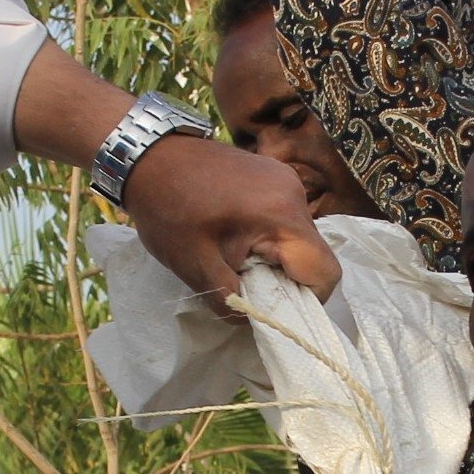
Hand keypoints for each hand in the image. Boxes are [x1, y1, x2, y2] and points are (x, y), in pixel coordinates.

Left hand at [122, 132, 340, 312]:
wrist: (148, 155)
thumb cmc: (168, 210)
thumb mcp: (196, 268)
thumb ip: (231, 302)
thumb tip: (253, 319)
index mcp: (282, 216)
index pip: (325, 272)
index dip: (308, 300)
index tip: (274, 307)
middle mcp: (295, 194)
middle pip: (314, 254)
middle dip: (288, 279)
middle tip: (250, 285)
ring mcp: (285, 179)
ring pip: (299, 237)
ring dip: (277, 257)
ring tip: (238, 258)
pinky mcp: (273, 174)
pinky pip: (285, 217)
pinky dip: (270, 236)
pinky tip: (236, 235)